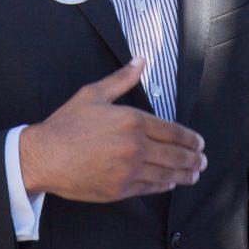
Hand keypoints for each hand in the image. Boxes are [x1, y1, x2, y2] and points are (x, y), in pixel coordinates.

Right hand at [18, 57, 205, 202]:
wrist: (46, 156)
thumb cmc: (67, 124)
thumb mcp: (94, 94)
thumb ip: (122, 78)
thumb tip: (141, 59)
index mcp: (132, 120)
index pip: (172, 131)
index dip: (190, 138)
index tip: (199, 142)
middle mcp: (136, 146)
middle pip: (175, 154)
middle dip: (193, 158)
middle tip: (202, 160)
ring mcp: (130, 170)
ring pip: (167, 173)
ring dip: (185, 174)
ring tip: (194, 174)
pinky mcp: (121, 189)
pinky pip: (151, 187)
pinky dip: (165, 186)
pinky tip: (171, 183)